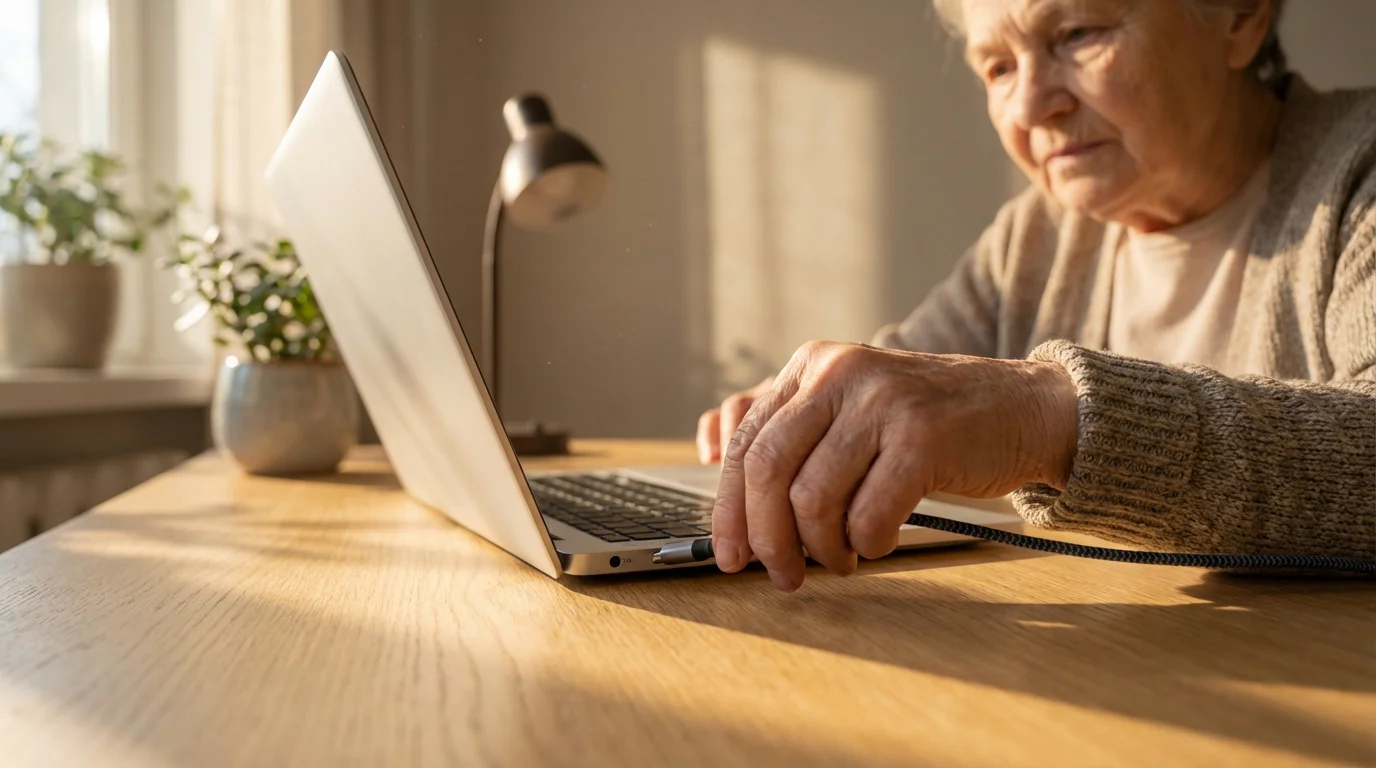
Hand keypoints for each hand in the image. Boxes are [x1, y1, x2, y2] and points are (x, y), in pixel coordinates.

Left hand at [711, 341, 1076, 591]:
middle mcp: (839, 372)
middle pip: (767, 470)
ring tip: (842, 560)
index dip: (729, 509)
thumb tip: (732, 514)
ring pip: (812, 498)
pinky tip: (879, 542)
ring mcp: (882, 401)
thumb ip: (793, 442)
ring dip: (822, 548)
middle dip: (767, 538)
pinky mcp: (922, 436)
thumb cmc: (929, 425)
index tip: (729, 555)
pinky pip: (868, 515)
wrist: (1024, 408)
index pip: (746, 442)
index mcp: (812, 364)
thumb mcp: (852, 412)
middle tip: (783, 575)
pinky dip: (867, 543)